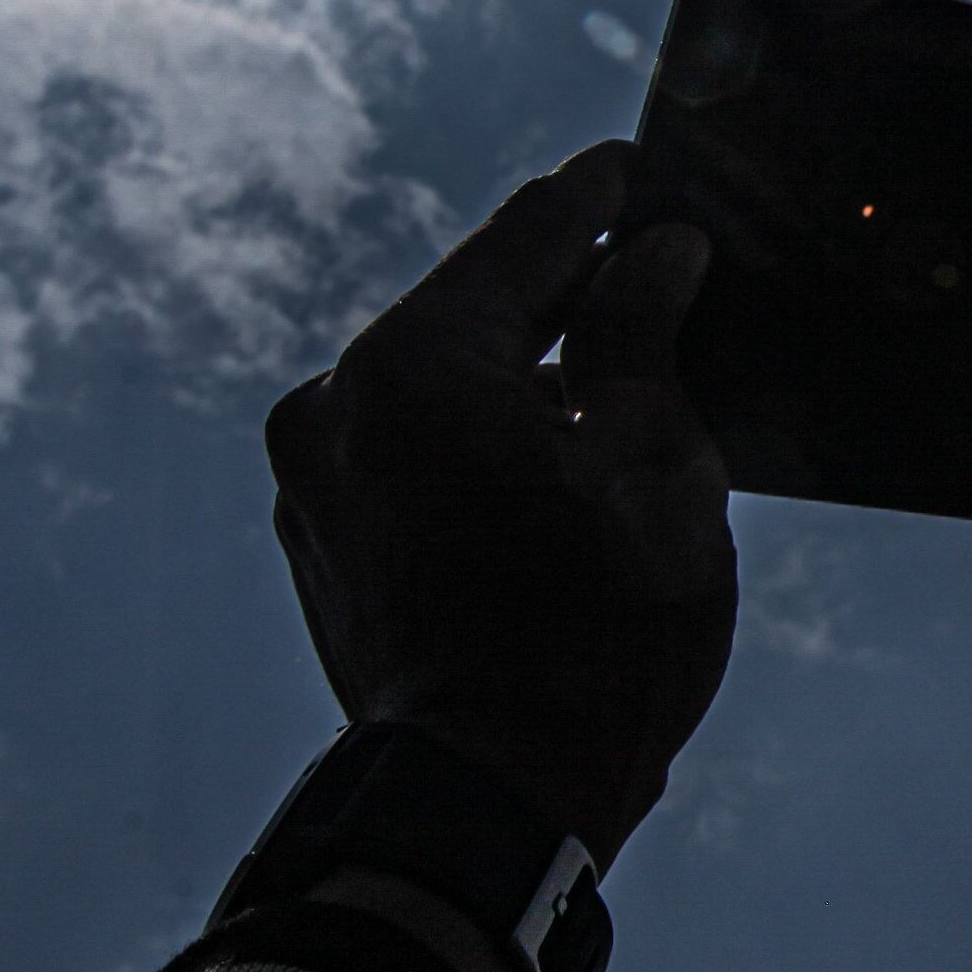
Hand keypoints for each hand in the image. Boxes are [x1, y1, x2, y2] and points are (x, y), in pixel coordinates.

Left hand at [265, 142, 735, 868]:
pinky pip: (413, 468)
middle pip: (468, 318)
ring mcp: (315, 492)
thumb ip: (642, 336)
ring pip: (438, 399)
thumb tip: (656, 256)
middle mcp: (335, 409)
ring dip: (520, 386)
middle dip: (560, 298)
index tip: (630, 169)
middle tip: (638, 268)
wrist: (495, 802)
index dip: (593, 201)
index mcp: (412, 363)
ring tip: (611, 388)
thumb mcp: (654, 463)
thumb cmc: (593, 630)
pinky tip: (551, 474)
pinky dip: (479, 453)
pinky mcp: (327, 561)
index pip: (522, 242)